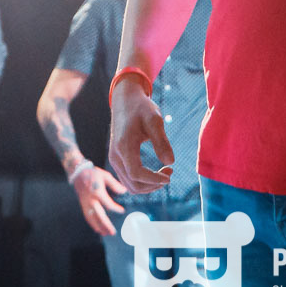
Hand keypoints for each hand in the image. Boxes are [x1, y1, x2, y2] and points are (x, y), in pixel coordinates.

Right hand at [73, 164, 127, 236]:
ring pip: (92, 218)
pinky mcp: (83, 206)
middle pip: (99, 215)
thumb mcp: (105, 176)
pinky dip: (92, 224)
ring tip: (106, 233)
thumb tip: (124, 191)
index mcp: (98, 192)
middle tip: (113, 232)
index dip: (115, 209)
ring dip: (99, 227)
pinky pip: (87, 217)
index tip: (122, 211)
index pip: (108, 204)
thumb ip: (115, 184)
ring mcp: (86, 204)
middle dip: (106, 225)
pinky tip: (98, 229)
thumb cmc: (93, 174)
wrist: (78, 173)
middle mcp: (91, 200)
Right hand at [107, 80, 173, 195]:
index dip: (154, 179)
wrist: (125, 101)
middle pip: (133, 185)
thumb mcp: (154, 120)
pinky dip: (143, 182)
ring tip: (166, 172)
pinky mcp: (117, 160)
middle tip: (170, 172)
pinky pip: (128, 180)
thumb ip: (161, 141)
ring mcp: (114, 160)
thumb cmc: (141, 108)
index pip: (136, 173)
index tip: (170, 174)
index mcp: (124, 146)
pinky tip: (156, 172)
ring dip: (149, 185)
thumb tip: (171, 162)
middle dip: (154, 184)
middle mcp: (115, 156)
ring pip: (130, 185)